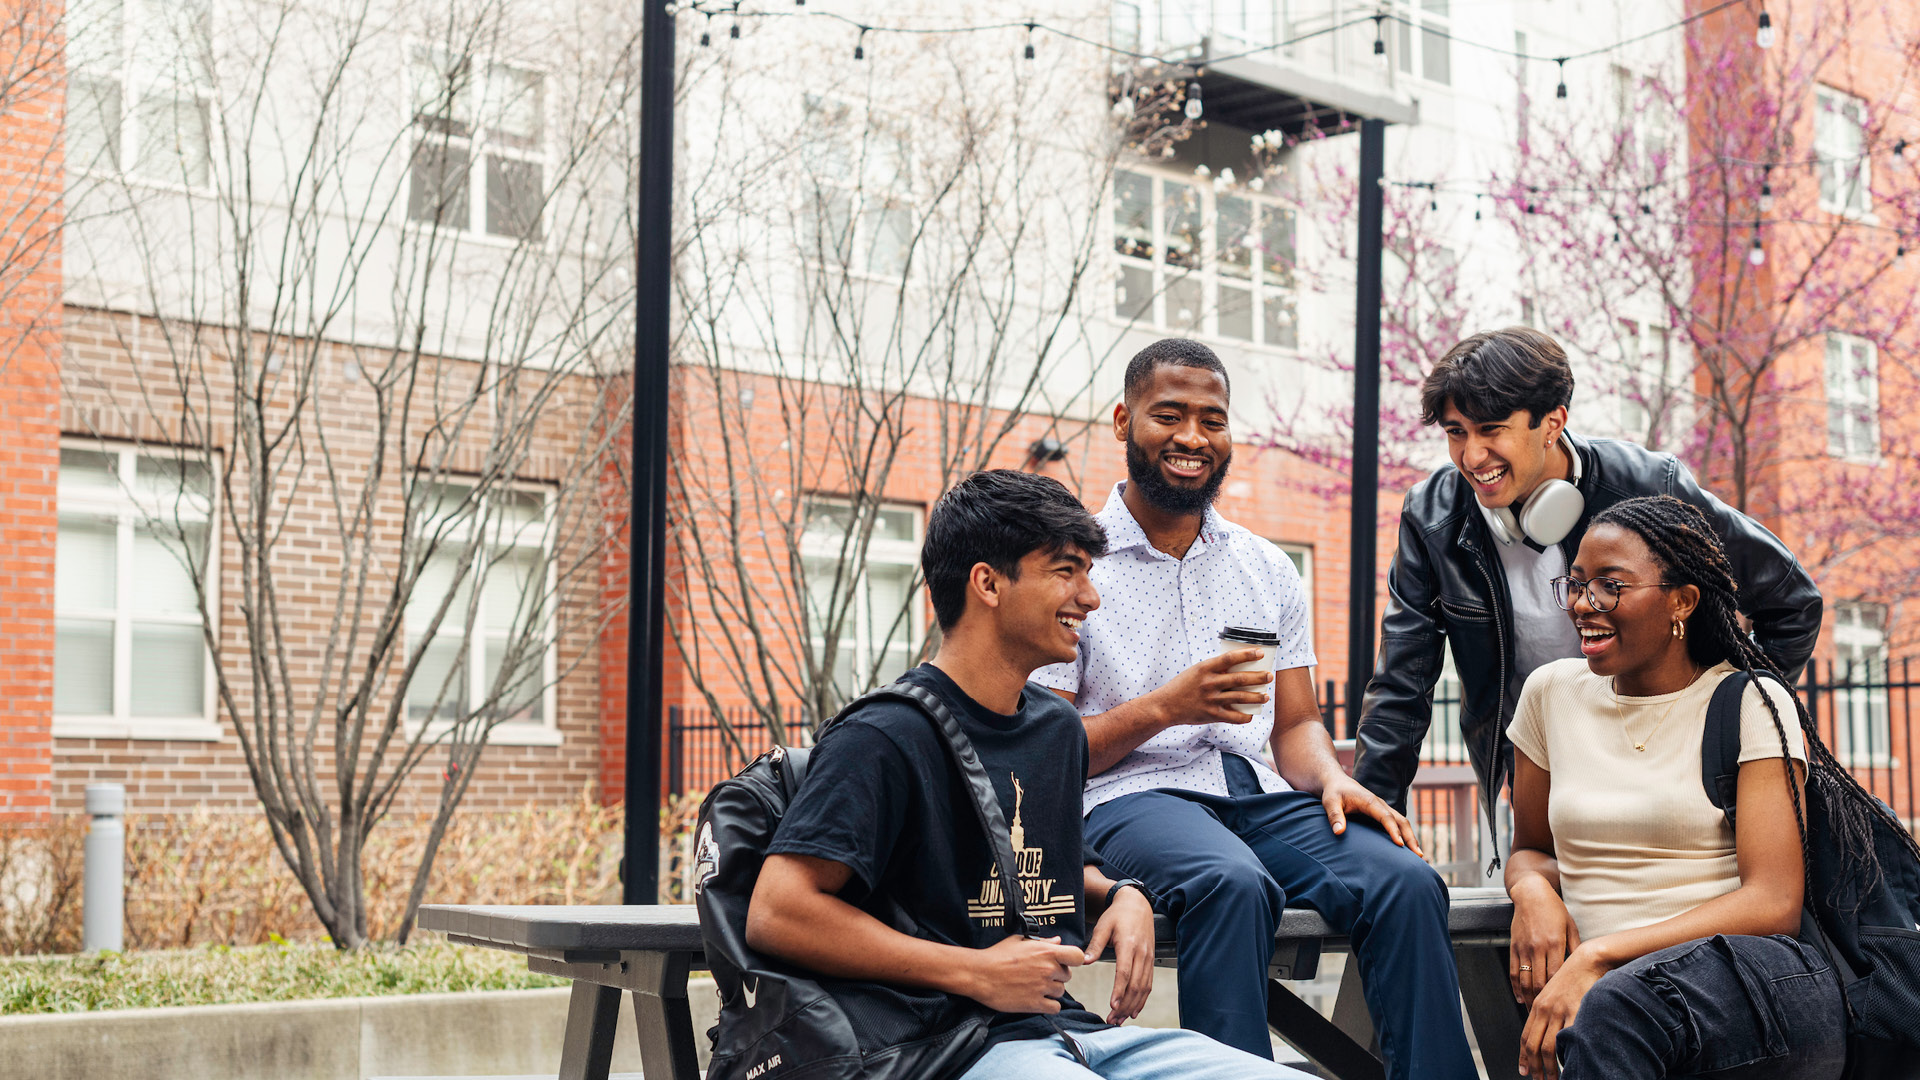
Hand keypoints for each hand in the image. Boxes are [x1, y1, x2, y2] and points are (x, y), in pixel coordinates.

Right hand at [960, 935, 1085, 1013]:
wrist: (980, 974)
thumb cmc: (997, 955)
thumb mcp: (1020, 941)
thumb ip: (1043, 942)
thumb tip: (1058, 941)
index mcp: (1046, 952)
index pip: (1077, 956)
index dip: (1074, 960)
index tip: (1066, 962)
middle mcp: (1048, 969)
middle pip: (1068, 975)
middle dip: (1057, 975)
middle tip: (1041, 975)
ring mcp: (1042, 988)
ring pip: (1060, 992)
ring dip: (1051, 991)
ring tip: (1035, 986)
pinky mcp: (1035, 1004)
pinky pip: (1055, 1008)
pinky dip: (1049, 1005)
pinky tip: (1038, 999)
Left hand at [1084, 887, 1155, 1022]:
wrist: (1137, 904)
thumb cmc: (1117, 915)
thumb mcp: (1103, 926)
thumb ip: (1095, 945)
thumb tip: (1085, 962)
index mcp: (1128, 945)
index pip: (1125, 973)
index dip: (1119, 991)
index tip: (1113, 1005)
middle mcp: (1141, 954)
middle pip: (1135, 985)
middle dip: (1124, 1005)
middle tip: (1112, 1020)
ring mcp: (1148, 959)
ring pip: (1143, 988)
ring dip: (1133, 1006)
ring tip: (1120, 1020)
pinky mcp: (1151, 961)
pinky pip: (1148, 984)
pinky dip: (1142, 999)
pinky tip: (1134, 1010)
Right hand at [1150, 650, 1272, 726]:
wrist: (1166, 706)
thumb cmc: (1182, 686)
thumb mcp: (1196, 671)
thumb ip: (1214, 670)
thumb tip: (1237, 667)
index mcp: (1205, 668)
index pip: (1230, 658)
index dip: (1247, 654)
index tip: (1260, 653)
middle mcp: (1209, 683)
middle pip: (1240, 679)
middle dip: (1258, 677)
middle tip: (1269, 676)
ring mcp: (1211, 699)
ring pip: (1241, 697)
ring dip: (1256, 696)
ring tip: (1266, 695)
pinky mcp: (1212, 714)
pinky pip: (1234, 717)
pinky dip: (1245, 716)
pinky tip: (1251, 714)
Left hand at [1317, 773, 1424, 855]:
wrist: (1337, 782)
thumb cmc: (1334, 792)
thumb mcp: (1330, 802)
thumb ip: (1334, 816)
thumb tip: (1339, 832)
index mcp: (1370, 802)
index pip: (1386, 817)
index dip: (1393, 830)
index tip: (1400, 844)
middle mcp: (1381, 805)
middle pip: (1401, 821)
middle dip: (1411, 837)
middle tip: (1419, 855)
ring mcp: (1383, 809)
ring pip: (1402, 823)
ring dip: (1411, 838)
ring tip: (1419, 856)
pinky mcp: (1381, 814)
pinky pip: (1397, 824)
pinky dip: (1405, 835)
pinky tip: (1408, 849)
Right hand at [1509, 877, 1580, 1005]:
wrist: (1531, 893)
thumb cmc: (1555, 909)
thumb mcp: (1571, 926)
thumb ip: (1576, 948)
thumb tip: (1584, 968)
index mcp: (1555, 943)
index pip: (1557, 975)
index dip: (1559, 994)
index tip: (1564, 1007)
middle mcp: (1538, 947)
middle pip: (1540, 982)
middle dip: (1543, 1002)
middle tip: (1549, 1018)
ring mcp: (1524, 948)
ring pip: (1525, 980)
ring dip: (1529, 999)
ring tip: (1535, 1013)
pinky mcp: (1514, 947)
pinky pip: (1513, 971)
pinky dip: (1516, 987)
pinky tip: (1521, 998)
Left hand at [1518, 945, 1606, 1078]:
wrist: (1587, 961)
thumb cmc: (1573, 978)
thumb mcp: (1553, 993)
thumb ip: (1547, 1012)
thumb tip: (1545, 1032)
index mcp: (1538, 1006)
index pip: (1526, 1036)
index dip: (1524, 1055)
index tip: (1524, 1070)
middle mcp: (1545, 1010)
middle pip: (1534, 1045)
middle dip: (1534, 1067)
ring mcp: (1560, 1012)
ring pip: (1549, 1047)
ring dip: (1549, 1068)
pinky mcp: (1576, 1012)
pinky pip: (1568, 1039)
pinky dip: (1566, 1055)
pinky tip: (1568, 1065)